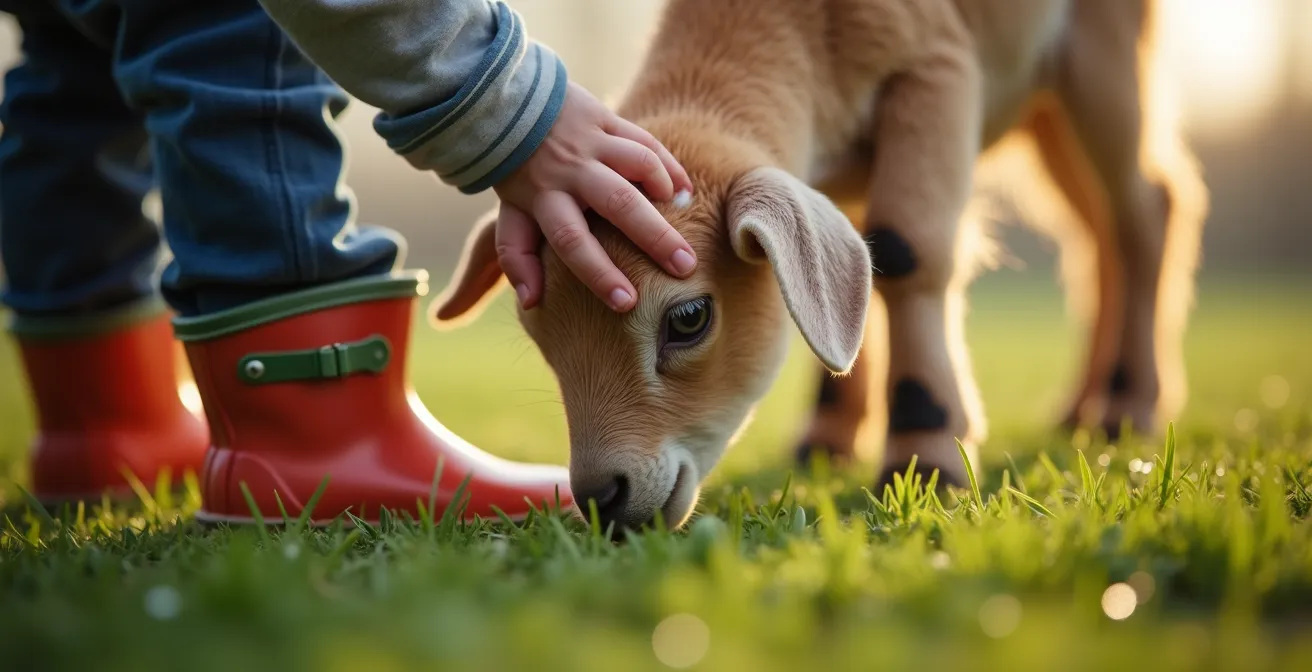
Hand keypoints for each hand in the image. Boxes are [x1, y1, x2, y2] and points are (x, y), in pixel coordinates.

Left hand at [492, 81, 694, 311]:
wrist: (505, 103)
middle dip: (654, 237)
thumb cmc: (515, 173)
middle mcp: (570, 170)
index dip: (599, 273)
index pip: (572, 242)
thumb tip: (531, 302)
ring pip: (638, 162)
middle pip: (618, 203)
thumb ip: (518, 256)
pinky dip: (668, 165)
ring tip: (685, 215)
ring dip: (665, 187)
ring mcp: (590, 141)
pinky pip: (644, 140)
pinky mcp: (605, 118)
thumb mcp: (509, 213)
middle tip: (685, 267)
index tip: (627, 302)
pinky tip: (684, 190)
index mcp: (543, 198)